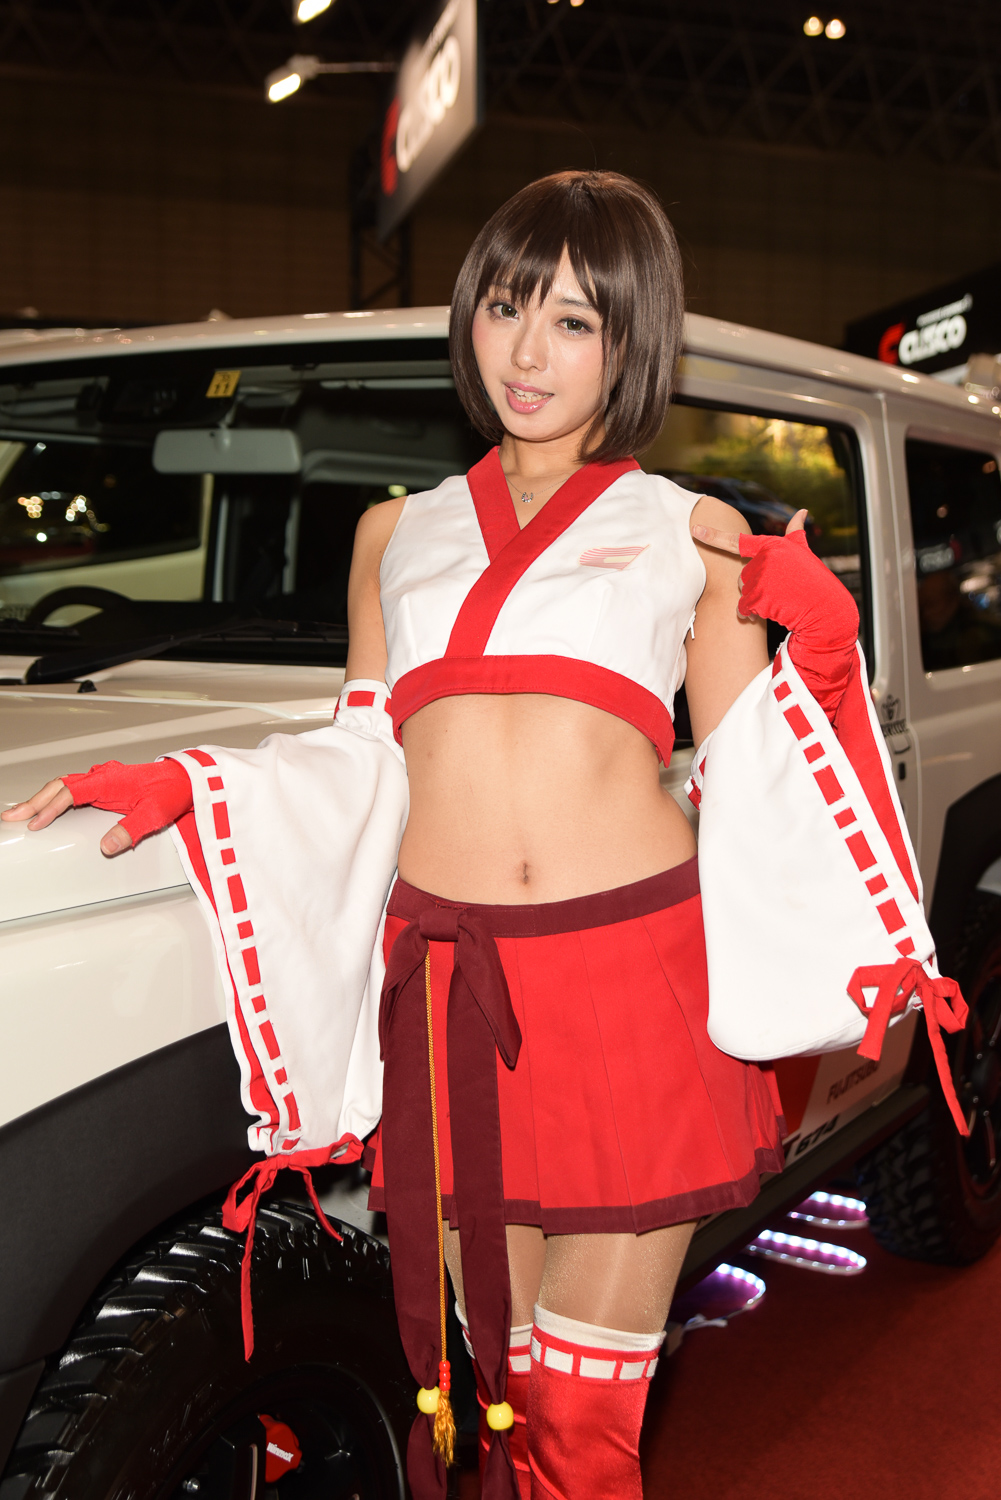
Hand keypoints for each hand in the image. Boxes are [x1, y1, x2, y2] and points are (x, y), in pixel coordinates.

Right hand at [2, 759, 192, 857]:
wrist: (187, 780)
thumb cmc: (172, 791)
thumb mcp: (154, 814)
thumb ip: (130, 830)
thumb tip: (107, 846)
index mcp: (109, 780)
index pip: (70, 792)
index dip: (50, 808)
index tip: (35, 823)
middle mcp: (101, 776)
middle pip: (59, 786)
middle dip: (34, 803)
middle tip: (12, 818)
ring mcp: (102, 779)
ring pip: (63, 786)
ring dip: (42, 799)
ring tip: (21, 814)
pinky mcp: (105, 785)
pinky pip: (73, 789)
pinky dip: (55, 798)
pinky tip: (46, 809)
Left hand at [690, 508, 858, 721]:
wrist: (825, 609)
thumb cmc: (813, 579)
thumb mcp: (803, 552)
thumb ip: (796, 532)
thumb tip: (803, 511)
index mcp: (771, 546)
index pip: (736, 541)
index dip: (713, 536)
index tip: (694, 530)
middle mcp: (763, 559)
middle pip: (743, 576)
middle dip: (756, 586)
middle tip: (780, 589)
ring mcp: (760, 578)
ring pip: (744, 593)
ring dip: (756, 601)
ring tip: (780, 600)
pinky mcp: (758, 598)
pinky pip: (744, 608)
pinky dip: (753, 614)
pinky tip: (774, 611)